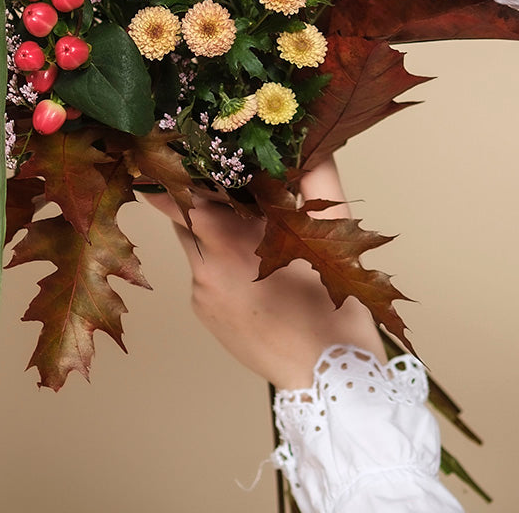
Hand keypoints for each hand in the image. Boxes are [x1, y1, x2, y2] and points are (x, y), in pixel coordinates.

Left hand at [144, 158, 386, 390]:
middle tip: (218, 175)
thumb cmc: (333, 306)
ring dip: (211, 227)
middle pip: (185, 212)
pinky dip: (218, 258)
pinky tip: (249, 263)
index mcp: (232, 240)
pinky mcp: (201, 310)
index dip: (186, 170)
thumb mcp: (331, 236)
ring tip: (242, 221)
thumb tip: (316, 141)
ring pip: (194, 240)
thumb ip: (320, 181)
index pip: (187, 191)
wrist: (327, 377)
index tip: (185, 149)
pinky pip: (201, 269)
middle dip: (200, 194)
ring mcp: (200, 290)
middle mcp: (206, 264)